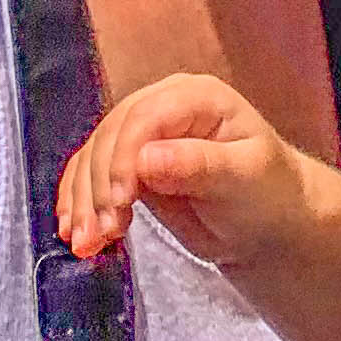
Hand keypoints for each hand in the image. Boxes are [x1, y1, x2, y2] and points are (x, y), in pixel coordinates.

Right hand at [54, 75, 312, 272]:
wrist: (266, 222)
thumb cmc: (267, 194)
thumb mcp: (243, 179)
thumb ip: (197, 166)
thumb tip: (145, 160)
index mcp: (196, 97)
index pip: (144, 118)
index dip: (123, 158)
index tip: (117, 204)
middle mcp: (163, 105)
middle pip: (111, 135)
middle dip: (97, 186)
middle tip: (96, 236)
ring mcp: (142, 132)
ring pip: (94, 155)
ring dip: (82, 199)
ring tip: (84, 243)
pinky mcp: (128, 163)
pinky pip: (91, 174)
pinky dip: (78, 201)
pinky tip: (73, 230)